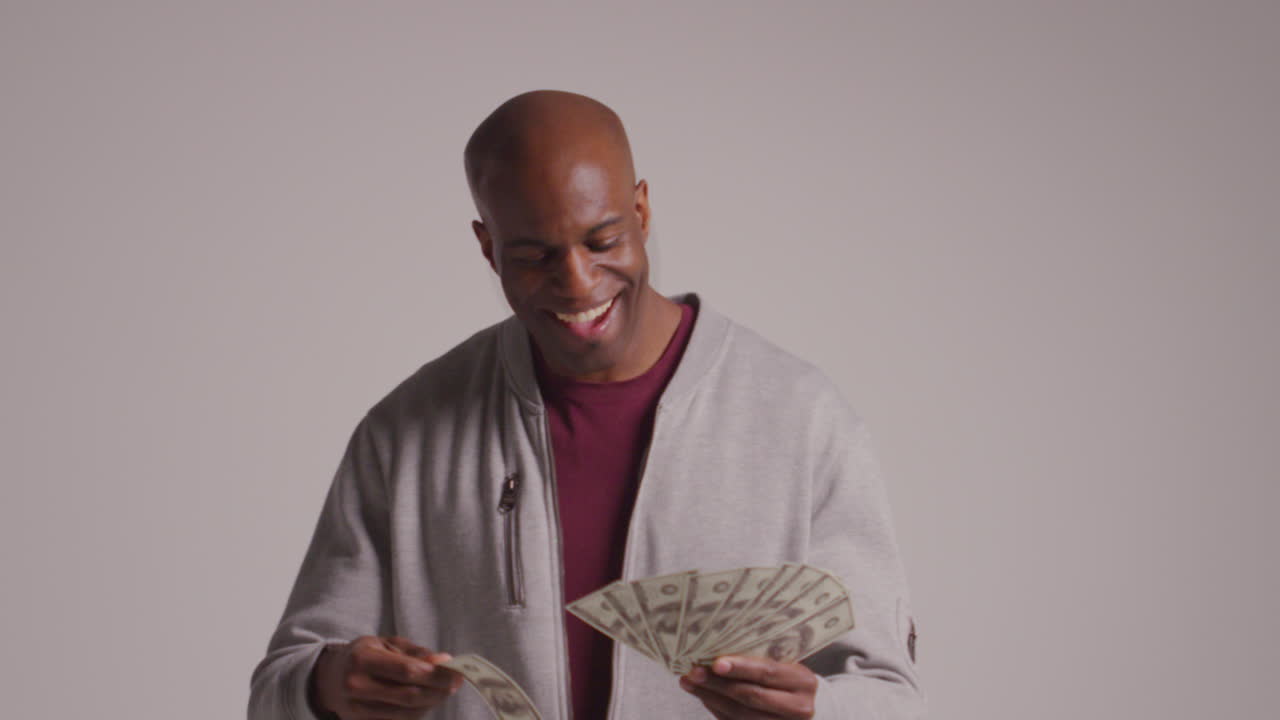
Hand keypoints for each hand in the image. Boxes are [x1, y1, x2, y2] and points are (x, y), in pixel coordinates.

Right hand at [310, 635, 463, 719]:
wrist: (330, 678)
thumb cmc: (364, 655)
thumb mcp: (386, 643)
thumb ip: (415, 652)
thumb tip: (443, 660)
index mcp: (362, 659)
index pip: (406, 670)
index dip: (435, 673)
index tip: (455, 669)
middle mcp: (356, 686)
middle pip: (409, 695)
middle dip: (439, 689)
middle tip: (456, 681)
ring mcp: (357, 709)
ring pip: (407, 712)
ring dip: (432, 702)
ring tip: (443, 689)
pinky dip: (419, 711)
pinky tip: (426, 699)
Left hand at [680, 655, 817, 718]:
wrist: (810, 707)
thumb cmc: (789, 678)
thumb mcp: (784, 664)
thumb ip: (758, 661)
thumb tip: (716, 653)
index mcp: (803, 681)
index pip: (767, 673)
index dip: (740, 668)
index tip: (715, 663)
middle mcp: (799, 708)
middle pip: (751, 697)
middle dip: (718, 684)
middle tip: (693, 672)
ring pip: (741, 715)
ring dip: (711, 698)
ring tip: (690, 683)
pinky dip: (717, 710)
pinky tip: (704, 697)